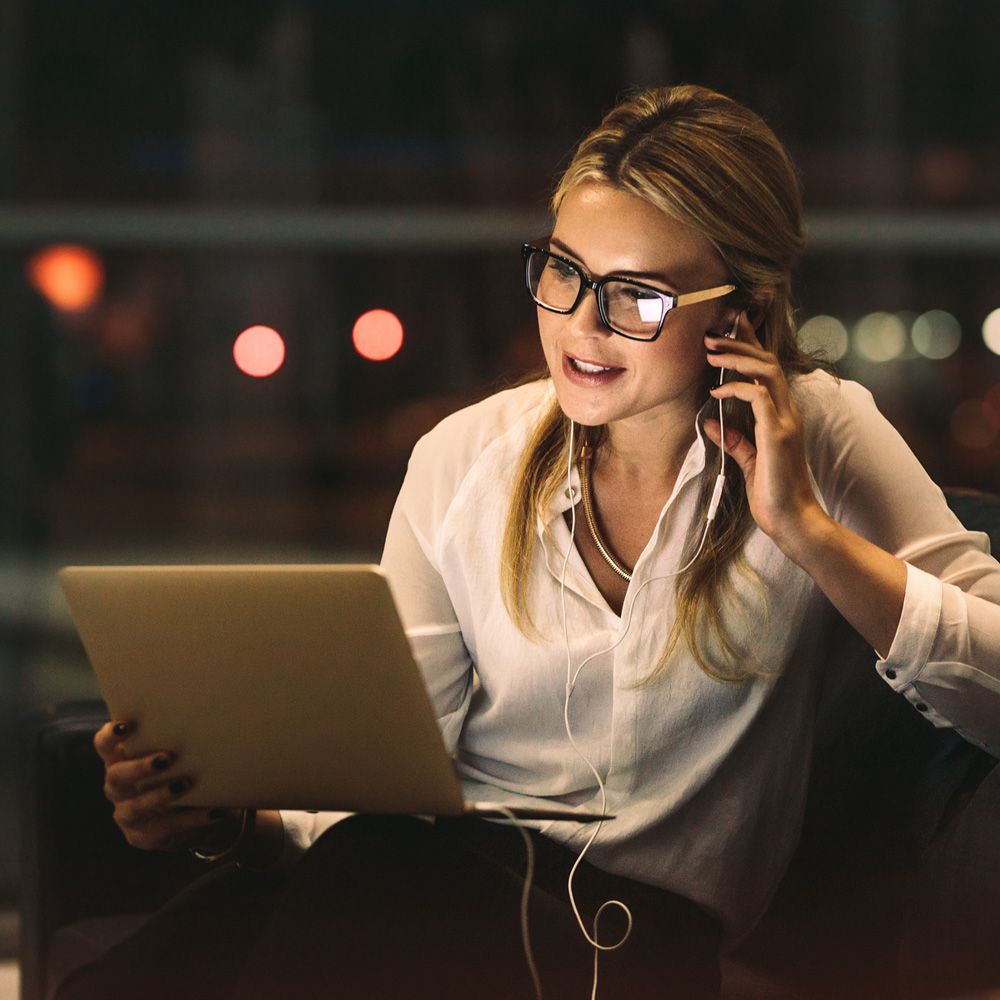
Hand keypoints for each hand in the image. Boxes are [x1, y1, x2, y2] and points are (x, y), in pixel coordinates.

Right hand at [94, 720, 232, 851]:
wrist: (199, 814)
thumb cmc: (184, 770)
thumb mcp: (178, 755)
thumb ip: (177, 740)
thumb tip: (204, 719)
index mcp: (120, 761)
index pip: (104, 746)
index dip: (110, 736)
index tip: (126, 725)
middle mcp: (118, 788)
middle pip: (116, 776)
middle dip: (138, 767)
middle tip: (166, 758)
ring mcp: (127, 814)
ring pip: (135, 807)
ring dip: (160, 795)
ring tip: (185, 784)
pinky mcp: (143, 836)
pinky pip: (165, 829)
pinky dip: (191, 819)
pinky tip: (214, 812)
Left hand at [702, 314, 827, 549]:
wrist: (792, 521)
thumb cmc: (773, 494)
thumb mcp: (748, 462)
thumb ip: (734, 440)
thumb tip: (710, 423)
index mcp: (782, 416)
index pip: (767, 370)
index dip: (751, 345)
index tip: (732, 325)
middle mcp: (788, 412)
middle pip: (768, 361)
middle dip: (740, 342)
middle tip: (712, 334)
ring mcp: (786, 421)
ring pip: (766, 371)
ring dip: (737, 357)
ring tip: (711, 352)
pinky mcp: (778, 434)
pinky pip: (759, 396)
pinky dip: (736, 388)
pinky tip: (717, 392)